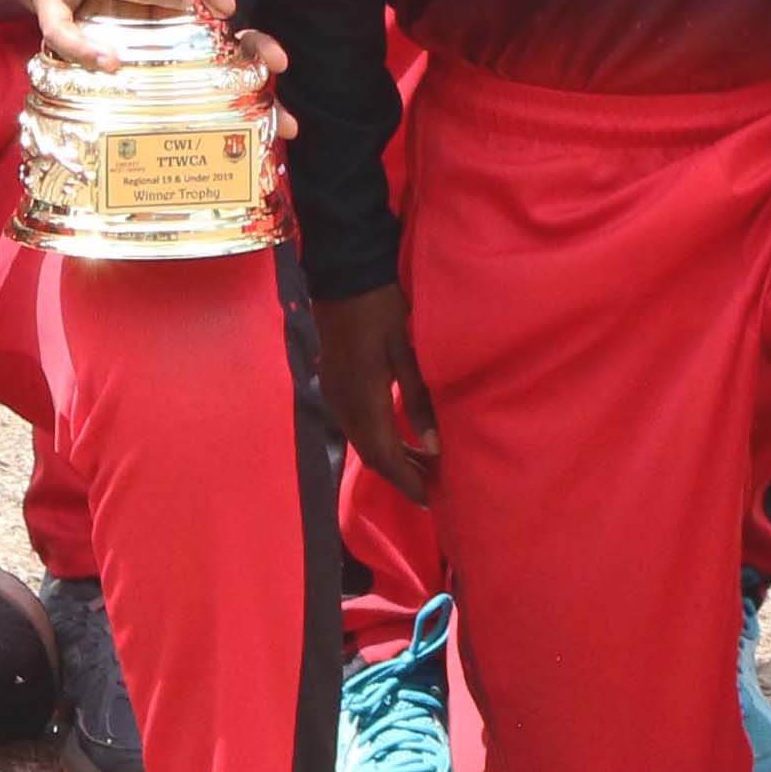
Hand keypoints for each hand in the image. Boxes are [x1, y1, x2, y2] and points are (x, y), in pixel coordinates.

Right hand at [319, 283, 436, 501]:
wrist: (345, 271)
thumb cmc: (382, 307)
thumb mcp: (408, 351)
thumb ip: (419, 400)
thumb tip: (435, 448)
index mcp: (362, 400)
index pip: (384, 457)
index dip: (407, 481)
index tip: (431, 500)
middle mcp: (343, 404)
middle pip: (370, 454)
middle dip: (400, 475)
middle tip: (432, 487)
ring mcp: (335, 393)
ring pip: (362, 441)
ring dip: (389, 457)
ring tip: (421, 465)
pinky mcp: (335, 381)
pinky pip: (356, 425)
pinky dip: (378, 439)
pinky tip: (398, 436)